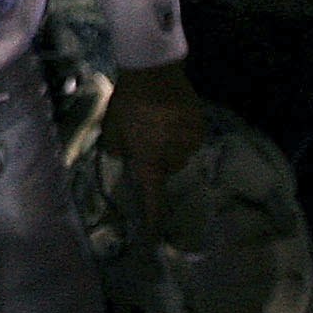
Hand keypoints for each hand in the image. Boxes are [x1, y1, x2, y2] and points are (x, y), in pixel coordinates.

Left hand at [98, 61, 204, 220]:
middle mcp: (174, 158)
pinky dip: (183, 132)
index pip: (153, 200)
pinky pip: (191, 138)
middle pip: (167, 169)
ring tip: (158, 120)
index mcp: (149, 162)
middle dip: (156, 157)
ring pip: (180, 153)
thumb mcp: (112, 131)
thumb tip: (127, 157)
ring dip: (170, 143)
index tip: (154, 241)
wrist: (153, 72)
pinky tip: (173, 114)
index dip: (153, 221)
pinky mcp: (201, 128)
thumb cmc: (128, 103)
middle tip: (145, 134)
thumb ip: (118, 151)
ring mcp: (190, 143)